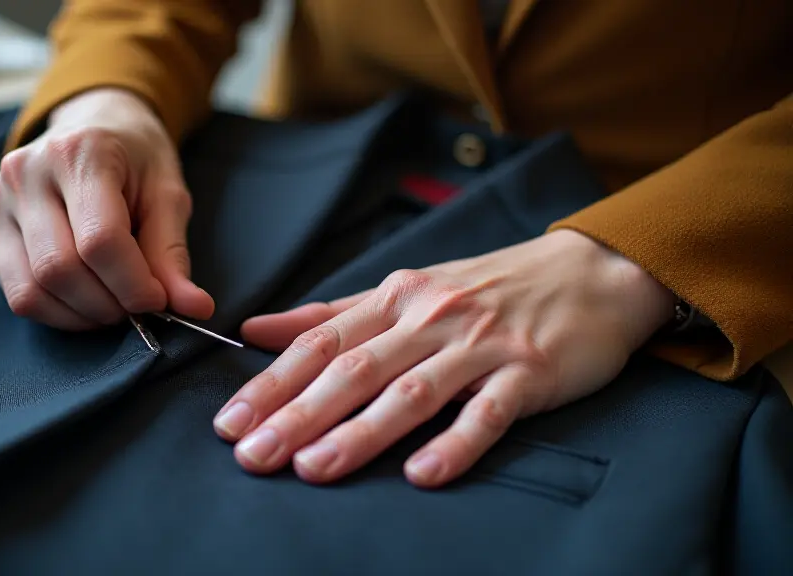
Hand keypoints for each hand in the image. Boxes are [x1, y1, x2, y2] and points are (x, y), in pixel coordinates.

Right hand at [0, 88, 213, 329]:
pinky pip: (16, 293)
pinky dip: (56, 312)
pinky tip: (84, 299)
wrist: (92, 125)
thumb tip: (195, 309)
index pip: (100, 240)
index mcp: (79, 152)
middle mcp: (26, 173)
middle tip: (136, 307)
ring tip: (112, 304)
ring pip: (31, 290)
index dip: (133, 285)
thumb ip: (173, 253)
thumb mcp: (167, 194)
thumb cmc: (135, 159)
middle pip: (60, 270)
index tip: (158, 301)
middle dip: (107, 305)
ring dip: (81, 316)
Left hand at [213, 230, 674, 487]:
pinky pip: (488, 412)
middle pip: (354, 369)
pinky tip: (423, 474)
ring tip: (314, 468)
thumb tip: (255, 328)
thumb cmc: (489, 288)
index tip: (229, 423)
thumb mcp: (407, 290)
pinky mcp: (529, 372)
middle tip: (253, 456)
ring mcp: (481, 345)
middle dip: (298, 414)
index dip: (271, 384)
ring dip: (361, 431)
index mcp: (396, 299)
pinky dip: (456, 443)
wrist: (590, 273)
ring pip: (411, 390)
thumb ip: (332, 313)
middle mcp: (430, 318)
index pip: (320, 343)